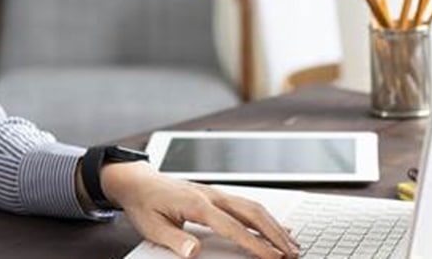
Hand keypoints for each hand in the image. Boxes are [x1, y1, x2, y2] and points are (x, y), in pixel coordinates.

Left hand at [102, 163, 299, 258]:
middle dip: (275, 234)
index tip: (273, 258)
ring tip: (292, 244)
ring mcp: (215, 193)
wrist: (138, 181)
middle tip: (293, 253)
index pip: (232, 227)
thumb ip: (174, 240)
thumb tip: (193, 253)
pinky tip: (278, 227)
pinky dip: (265, 216)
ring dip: (274, 225)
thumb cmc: (144, 203)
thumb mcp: (152, 226)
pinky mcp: (216, 195)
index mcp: (196, 204)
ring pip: (253, 207)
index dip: (255, 244)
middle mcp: (210, 195)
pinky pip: (246, 204)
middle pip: (251, 213)